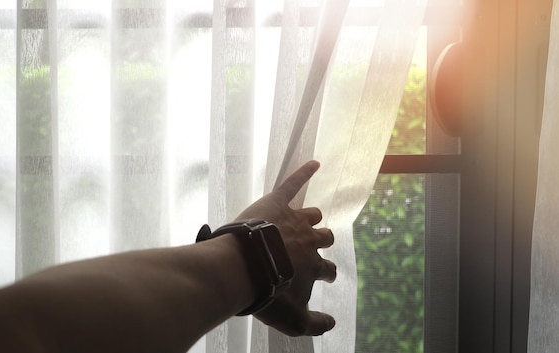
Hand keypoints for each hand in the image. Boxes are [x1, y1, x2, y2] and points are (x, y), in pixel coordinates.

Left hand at [235, 160, 336, 335]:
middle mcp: (309, 240)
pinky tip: (314, 163)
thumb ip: (314, 325)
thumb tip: (332, 325)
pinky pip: (293, 184)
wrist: (244, 268)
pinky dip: (304, 172)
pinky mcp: (277, 202)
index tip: (325, 275)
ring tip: (307, 219)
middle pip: (324, 237)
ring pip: (312, 215)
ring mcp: (294, 219)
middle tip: (314, 246)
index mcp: (313, 265)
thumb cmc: (267, 293)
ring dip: (311, 218)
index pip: (328, 268)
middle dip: (322, 242)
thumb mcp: (292, 321)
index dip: (326, 272)